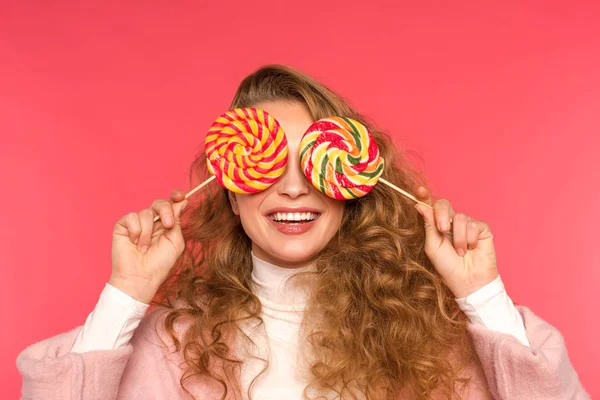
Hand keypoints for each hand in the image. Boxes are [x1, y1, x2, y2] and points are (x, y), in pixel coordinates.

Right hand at [110, 189, 188, 303]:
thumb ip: (177, 221)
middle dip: (165, 211)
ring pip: (146, 212)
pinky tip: (134, 243)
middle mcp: (152, 222)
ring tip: (144, 249)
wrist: (140, 277)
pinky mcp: (123, 226)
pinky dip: (136, 231)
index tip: (181, 196)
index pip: (171, 204)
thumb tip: (183, 201)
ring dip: (148, 233)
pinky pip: (132, 217)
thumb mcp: (175, 241)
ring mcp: (137, 223)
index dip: (176, 197)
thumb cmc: (159, 264)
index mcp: (166, 225)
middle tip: (167, 225)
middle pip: (159, 203)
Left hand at [413, 186, 498, 298]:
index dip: (425, 197)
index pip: (431, 207)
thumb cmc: (448, 266)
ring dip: (459, 237)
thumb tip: (420, 205)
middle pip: (444, 204)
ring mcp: (467, 224)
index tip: (420, 191)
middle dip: (443, 215)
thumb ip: (428, 225)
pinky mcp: (482, 229)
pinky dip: (470, 239)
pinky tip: (471, 249)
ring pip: (461, 217)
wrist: (468, 281)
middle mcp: (452, 222)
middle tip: (443, 230)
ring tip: (460, 252)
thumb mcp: (433, 246)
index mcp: (437, 225)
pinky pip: (474, 224)